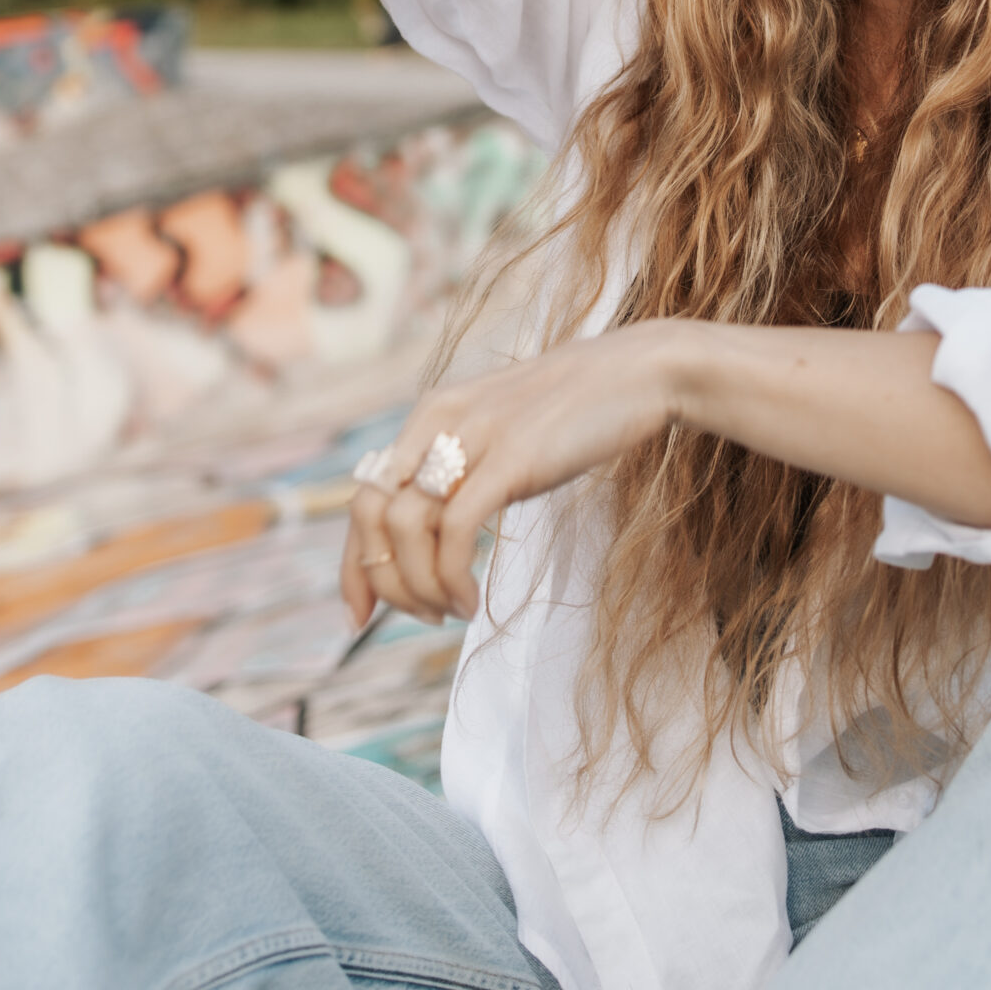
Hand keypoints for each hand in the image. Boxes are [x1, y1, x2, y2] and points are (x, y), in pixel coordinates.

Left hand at [340, 322, 682, 628]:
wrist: (636, 373)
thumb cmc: (575, 412)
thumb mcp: (501, 433)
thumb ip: (464, 466)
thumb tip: (434, 532)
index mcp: (431, 415)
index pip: (364, 496)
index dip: (354, 563)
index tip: (359, 616)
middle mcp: (439, 422)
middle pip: (371, 513)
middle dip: (380, 579)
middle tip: (417, 616)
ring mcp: (473, 438)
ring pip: (406, 527)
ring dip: (419, 586)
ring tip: (452, 610)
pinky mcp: (510, 458)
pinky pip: (456, 531)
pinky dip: (452, 577)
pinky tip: (470, 601)